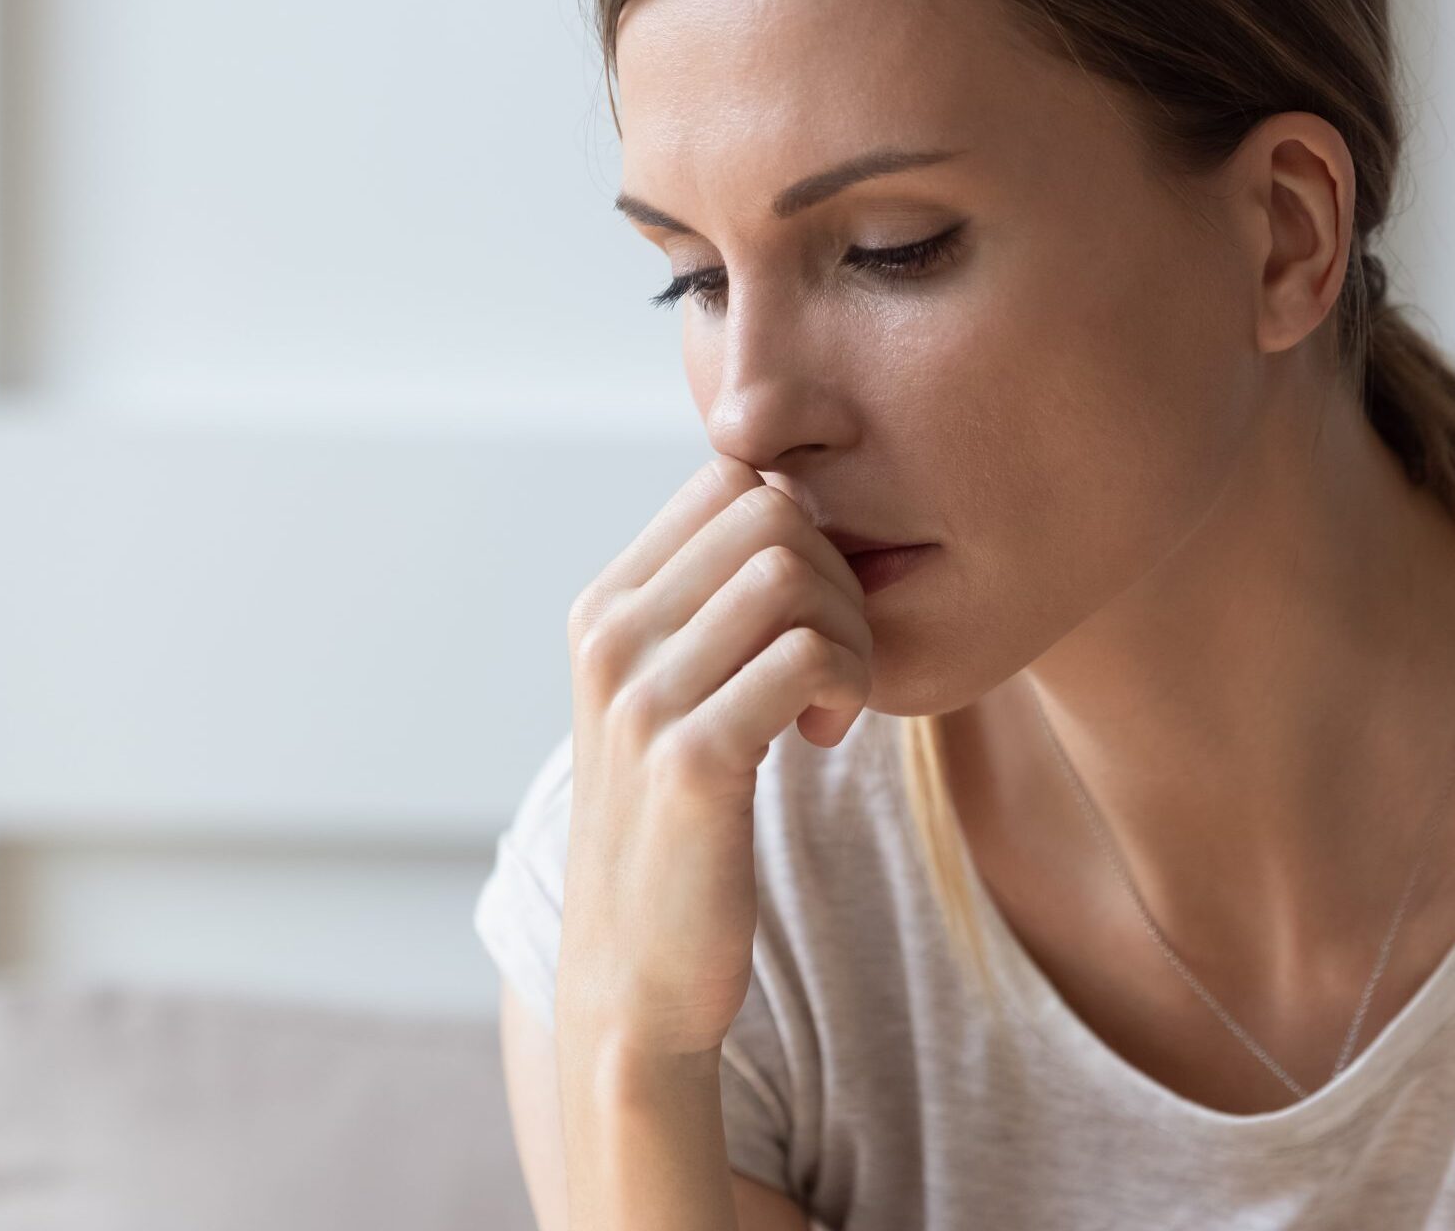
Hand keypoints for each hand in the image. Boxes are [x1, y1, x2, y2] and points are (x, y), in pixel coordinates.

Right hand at [556, 454, 873, 1058]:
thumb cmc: (678, 830)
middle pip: (768, 508)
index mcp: (605, 607)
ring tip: (833, 701)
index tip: (809, 616)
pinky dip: (847, 684)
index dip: (803, 528)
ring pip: (792, 569)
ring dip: (849, 631)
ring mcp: (641, 696)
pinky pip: (807, 655)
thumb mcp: (670, 699)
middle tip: (838, 661)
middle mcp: (609, 636)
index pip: (728, 479)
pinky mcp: (693, 761)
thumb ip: (709, 609)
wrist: (635, 975)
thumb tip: (791, 507)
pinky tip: (826, 736)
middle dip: (837, 572)